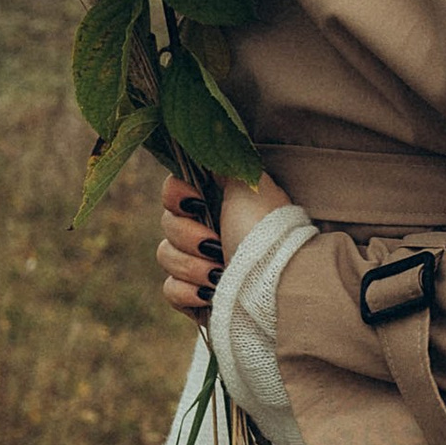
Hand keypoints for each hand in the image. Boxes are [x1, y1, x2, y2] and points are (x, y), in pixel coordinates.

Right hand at [155, 166, 292, 318]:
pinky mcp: (195, 295)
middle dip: (190, 237)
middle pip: (167, 225)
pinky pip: (170, 290)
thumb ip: (223, 163)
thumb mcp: (248, 184)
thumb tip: (205, 149)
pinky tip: (210, 293)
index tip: (196, 203)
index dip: (176, 197)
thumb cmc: (266, 230)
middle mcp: (206, 230)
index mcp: (216, 203)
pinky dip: (188, 292)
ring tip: (220, 275)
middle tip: (216, 245)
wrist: (279, 282)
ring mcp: (199, 264)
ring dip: (192, 266)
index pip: (171, 191)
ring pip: (166, 257)